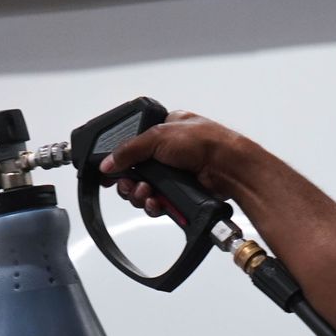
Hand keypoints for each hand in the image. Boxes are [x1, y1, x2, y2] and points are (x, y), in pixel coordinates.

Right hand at [99, 111, 251, 216]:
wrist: (227, 167)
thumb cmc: (205, 141)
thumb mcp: (158, 136)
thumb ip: (128, 150)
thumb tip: (108, 163)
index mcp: (163, 130)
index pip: (132, 146)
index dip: (119, 160)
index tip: (109, 172)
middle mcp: (167, 152)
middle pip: (135, 172)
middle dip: (129, 182)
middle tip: (129, 185)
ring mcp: (173, 174)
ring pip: (144, 190)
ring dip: (140, 194)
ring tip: (146, 193)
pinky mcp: (179, 193)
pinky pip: (157, 203)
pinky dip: (153, 205)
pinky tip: (156, 202)